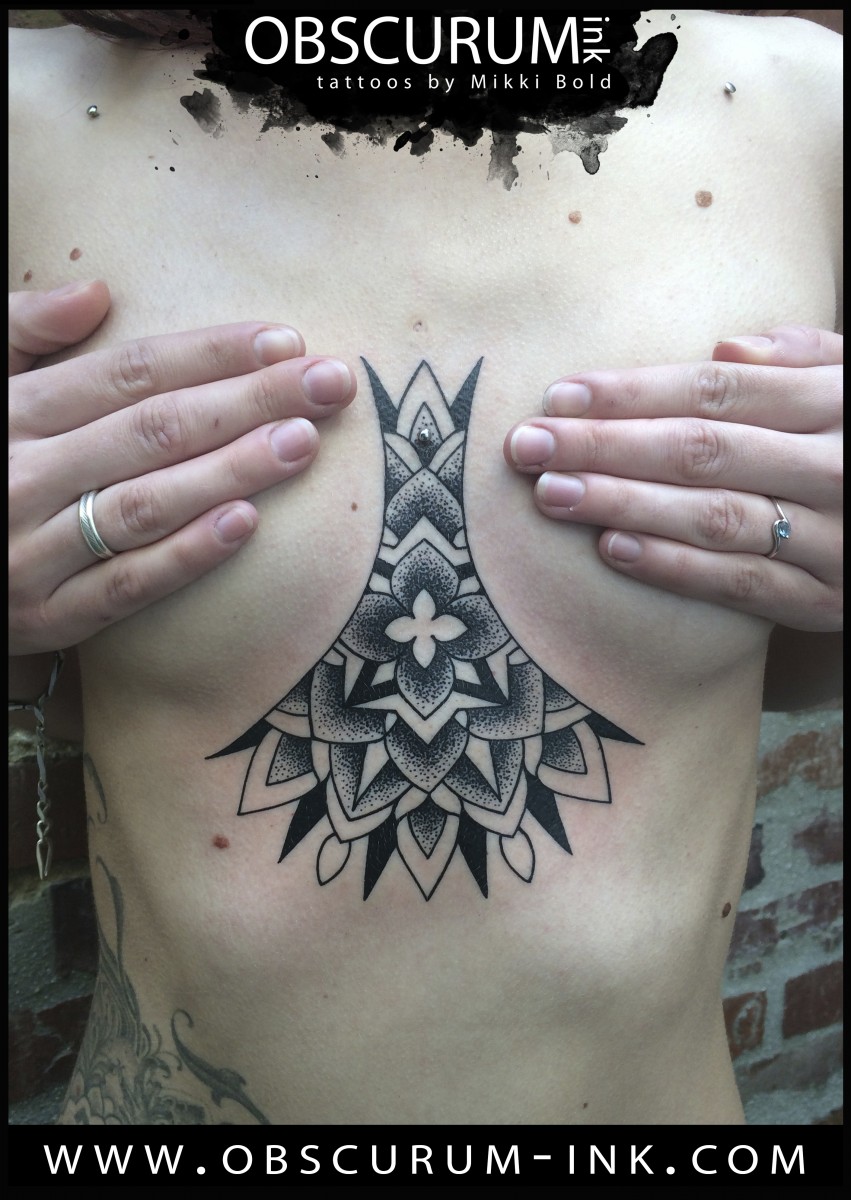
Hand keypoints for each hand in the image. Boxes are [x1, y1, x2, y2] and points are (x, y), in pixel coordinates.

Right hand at [9, 280, 356, 655]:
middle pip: (153, 429)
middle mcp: (21, 476)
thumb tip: (95, 291)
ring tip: (303, 442)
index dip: (211, 354)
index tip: (286, 341)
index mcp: (11, 413)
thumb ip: (22, 333)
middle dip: (249, 401)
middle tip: (331, 384)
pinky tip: (246, 524)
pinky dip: (185, 555)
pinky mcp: (45, 617)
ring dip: (231, 470)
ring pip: (146, 504)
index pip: (127, 373)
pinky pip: (125, 585)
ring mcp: (32, 552)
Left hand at [504, 326, 841, 632]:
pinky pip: (741, 584)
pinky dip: (675, 567)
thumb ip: (803, 359)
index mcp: (839, 402)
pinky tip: (611, 549)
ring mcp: (836, 539)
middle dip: (605, 445)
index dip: (634, 391)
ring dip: (624, 504)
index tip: (560, 395)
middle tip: (526, 446)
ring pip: (715, 517)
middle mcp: (837, 467)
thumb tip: (723, 346)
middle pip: (702, 449)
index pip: (718, 390)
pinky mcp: (827, 601)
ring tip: (551, 494)